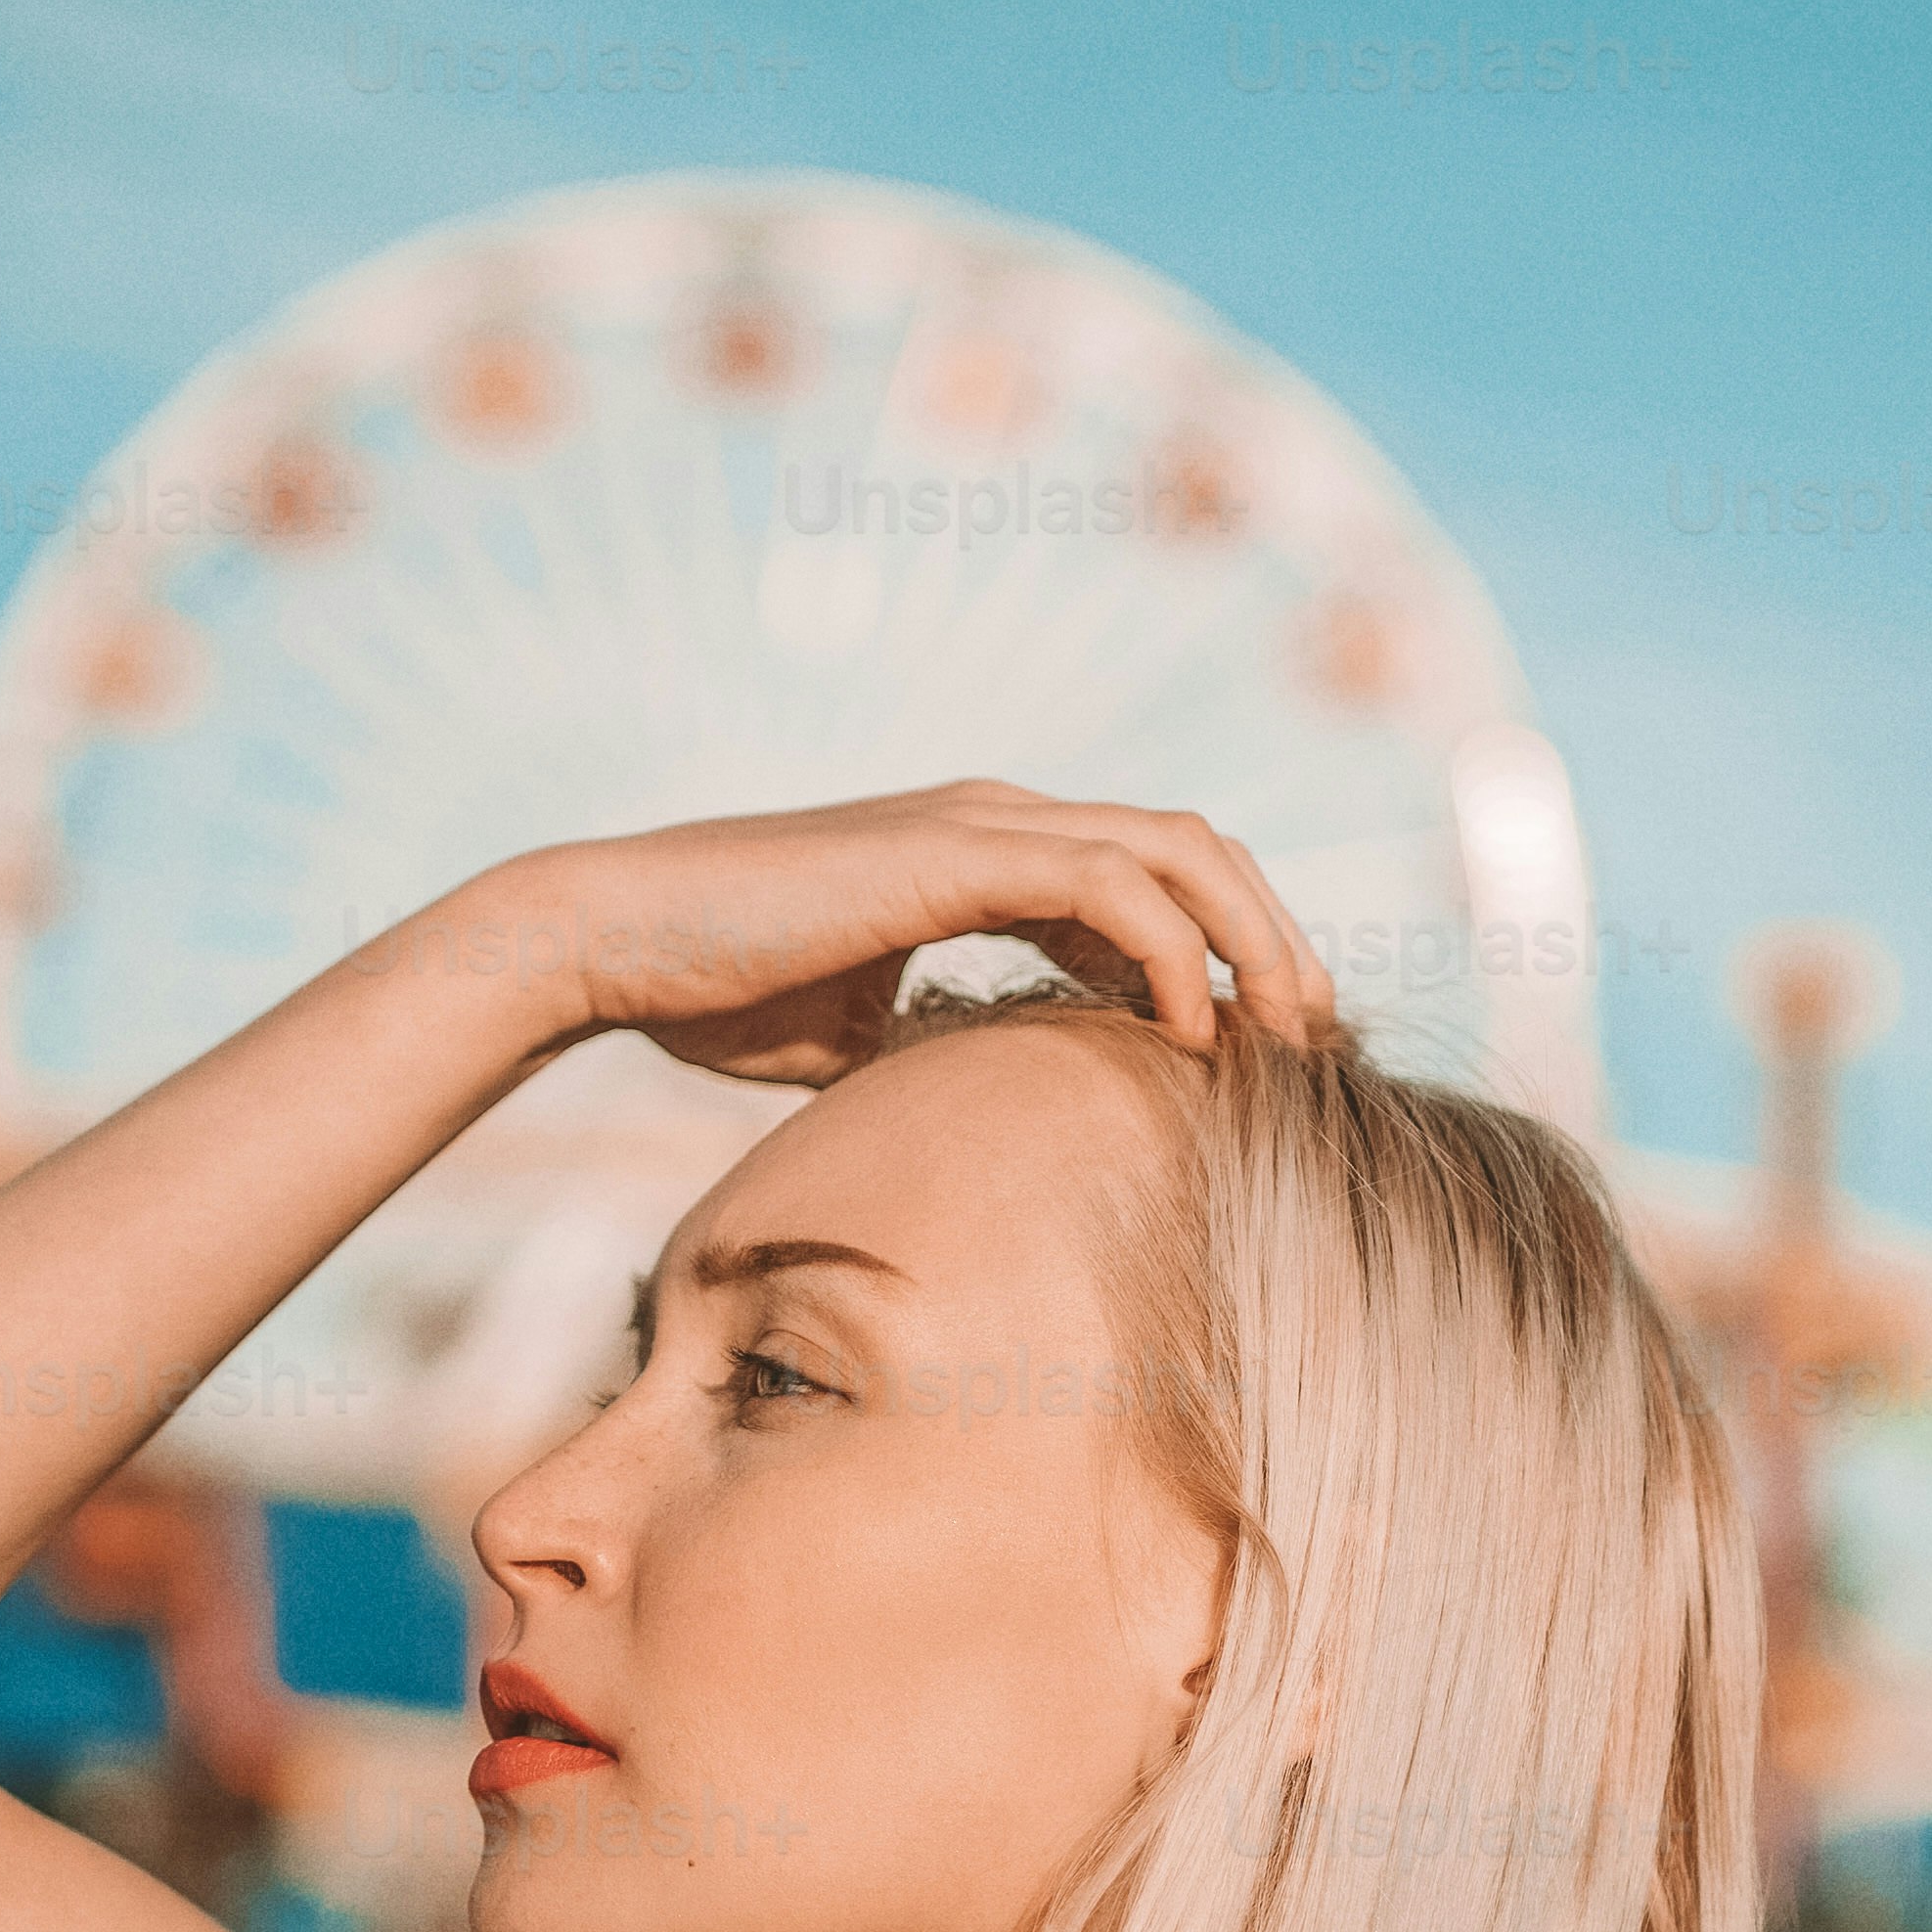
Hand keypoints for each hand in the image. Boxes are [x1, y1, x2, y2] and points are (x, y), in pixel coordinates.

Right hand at [513, 781, 1338, 1087]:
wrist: (612, 943)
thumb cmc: (710, 991)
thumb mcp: (854, 1032)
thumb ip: (931, 1044)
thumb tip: (981, 1112)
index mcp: (985, 852)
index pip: (1150, 880)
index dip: (1225, 954)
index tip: (1264, 1050)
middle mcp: (1001, 819)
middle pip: (1196, 850)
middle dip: (1273, 939)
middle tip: (1319, 1042)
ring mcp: (983, 822)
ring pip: (1181, 850)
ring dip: (1255, 942)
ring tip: (1290, 1037)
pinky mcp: (956, 851)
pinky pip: (1112, 886)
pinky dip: (1174, 955)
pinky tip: (1192, 1038)